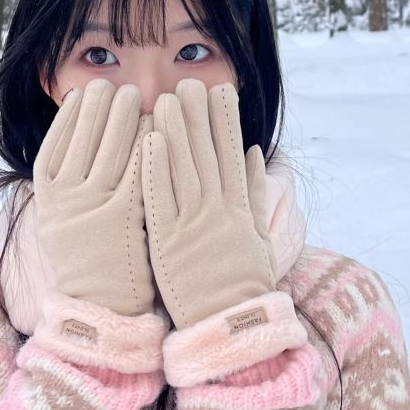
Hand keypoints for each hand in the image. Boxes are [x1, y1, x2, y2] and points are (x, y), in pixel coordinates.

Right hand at [32, 78, 156, 316]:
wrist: (100, 310)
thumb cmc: (85, 263)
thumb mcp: (58, 224)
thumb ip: (62, 188)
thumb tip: (72, 146)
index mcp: (47, 198)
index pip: (56, 143)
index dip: (72, 116)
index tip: (83, 93)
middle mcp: (67, 199)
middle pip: (85, 138)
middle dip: (102, 106)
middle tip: (116, 86)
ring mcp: (95, 207)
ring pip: (112, 148)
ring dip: (125, 117)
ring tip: (136, 96)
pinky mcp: (126, 218)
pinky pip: (139, 171)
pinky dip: (147, 145)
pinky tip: (156, 127)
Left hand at [140, 78, 275, 328]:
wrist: (229, 327)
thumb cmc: (243, 285)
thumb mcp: (259, 238)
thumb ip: (257, 194)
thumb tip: (256, 154)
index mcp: (240, 208)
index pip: (232, 153)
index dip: (226, 119)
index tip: (220, 90)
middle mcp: (218, 211)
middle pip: (206, 153)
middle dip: (198, 114)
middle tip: (189, 82)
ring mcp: (193, 225)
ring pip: (182, 168)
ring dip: (175, 131)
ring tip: (166, 99)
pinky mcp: (167, 242)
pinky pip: (160, 200)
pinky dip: (156, 170)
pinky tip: (150, 142)